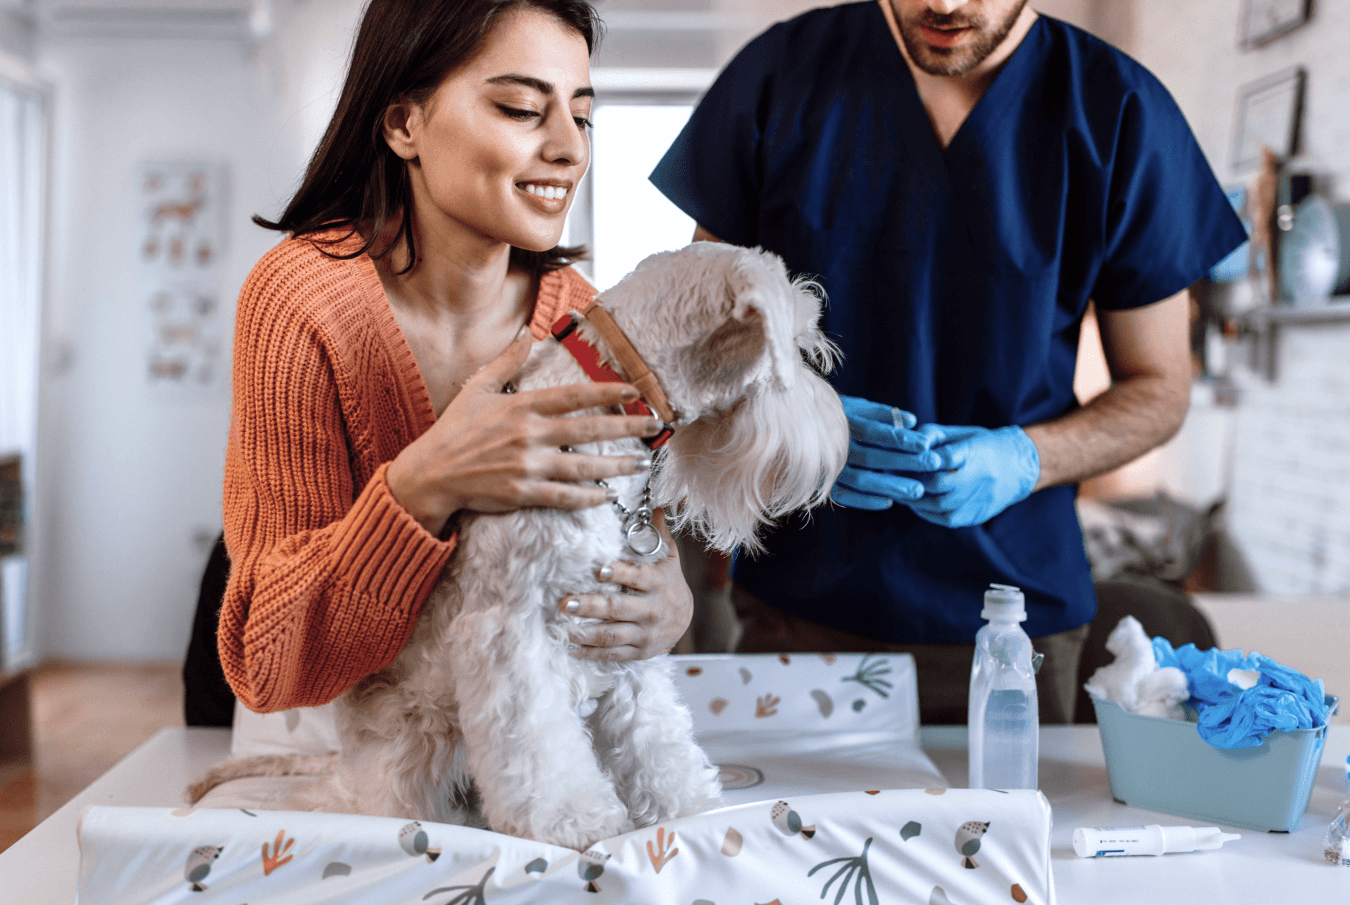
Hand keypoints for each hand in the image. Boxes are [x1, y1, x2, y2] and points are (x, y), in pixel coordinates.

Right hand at [387, 327, 663, 535]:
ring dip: (617, 465)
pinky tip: (608, 495)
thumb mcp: (477, 388)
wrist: (430, 475)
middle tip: (654, 427)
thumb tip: (526, 333)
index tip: (634, 390)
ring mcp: (527, 465)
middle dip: (627, 427)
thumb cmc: (454, 430)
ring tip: (641, 463)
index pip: (574, 396)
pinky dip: (588, 497)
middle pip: (589, 429)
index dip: (608, 391)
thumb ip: (506, 362)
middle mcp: (529, 434)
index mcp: (521, 406)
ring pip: (583, 466)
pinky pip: (564, 496)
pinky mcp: (522, 493)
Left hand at [561, 509, 692, 660]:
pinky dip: (590, 652)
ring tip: (561, 627)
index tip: (598, 570)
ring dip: (584, 633)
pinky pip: (612, 653)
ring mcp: (644, 633)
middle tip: (564, 603)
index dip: (619, 574)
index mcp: (656, 582)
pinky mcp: (638, 651)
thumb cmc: (668, 581)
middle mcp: (651, 609)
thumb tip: (652, 504)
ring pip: (612, 635)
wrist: (685, 619)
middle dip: (590, 606)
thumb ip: (657, 533)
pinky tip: (570, 647)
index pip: (637, 577)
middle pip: (618, 608)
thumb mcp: (668, 556)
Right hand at [830, 394, 940, 509]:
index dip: (901, 439)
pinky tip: (889, 501)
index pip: (875, 432)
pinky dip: (867, 501)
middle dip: (905, 462)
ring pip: (861, 480)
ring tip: (917, 491)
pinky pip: (846, 497)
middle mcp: (834, 446)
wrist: (796, 430)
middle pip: (872, 458)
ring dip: (890, 486)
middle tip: (932, 465)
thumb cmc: (836, 416)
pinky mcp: (822, 485)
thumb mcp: (856, 407)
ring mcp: (827, 468)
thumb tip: (912, 421)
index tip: (926, 444)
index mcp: (843, 423)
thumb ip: (883, 414)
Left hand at [907, 424, 1039, 527]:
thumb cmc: (982, 446)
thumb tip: (905, 438)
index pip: (943, 456)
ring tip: (897, 490)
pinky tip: (914, 504)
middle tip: (889, 476)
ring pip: (938, 504)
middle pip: (937, 483)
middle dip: (910, 480)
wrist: (1019, 469)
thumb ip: (934, 434)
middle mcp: (979, 477)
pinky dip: (925, 512)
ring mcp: (978, 499)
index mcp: (975, 451)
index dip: (918, 457)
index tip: (896, 455)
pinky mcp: (976, 515)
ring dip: (913, 498)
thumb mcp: (962, 434)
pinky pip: (944, 518)